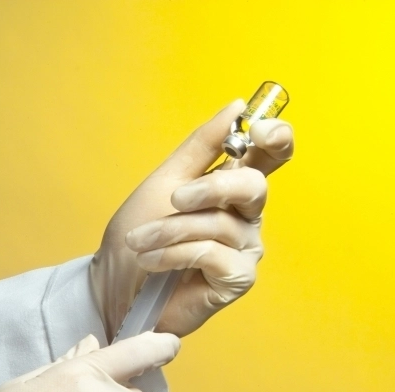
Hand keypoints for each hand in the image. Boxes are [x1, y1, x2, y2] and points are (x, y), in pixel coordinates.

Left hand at [90, 100, 293, 338]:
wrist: (117, 282)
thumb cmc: (141, 230)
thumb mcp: (166, 179)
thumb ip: (203, 145)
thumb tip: (237, 106)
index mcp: (233, 185)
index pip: (272, 155)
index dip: (277, 136)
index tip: (258, 130)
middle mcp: (247, 214)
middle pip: (253, 186)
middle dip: (210, 189)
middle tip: (173, 199)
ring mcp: (246, 247)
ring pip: (221, 223)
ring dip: (171, 229)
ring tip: (141, 241)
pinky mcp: (238, 278)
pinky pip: (213, 254)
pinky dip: (174, 254)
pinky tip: (152, 261)